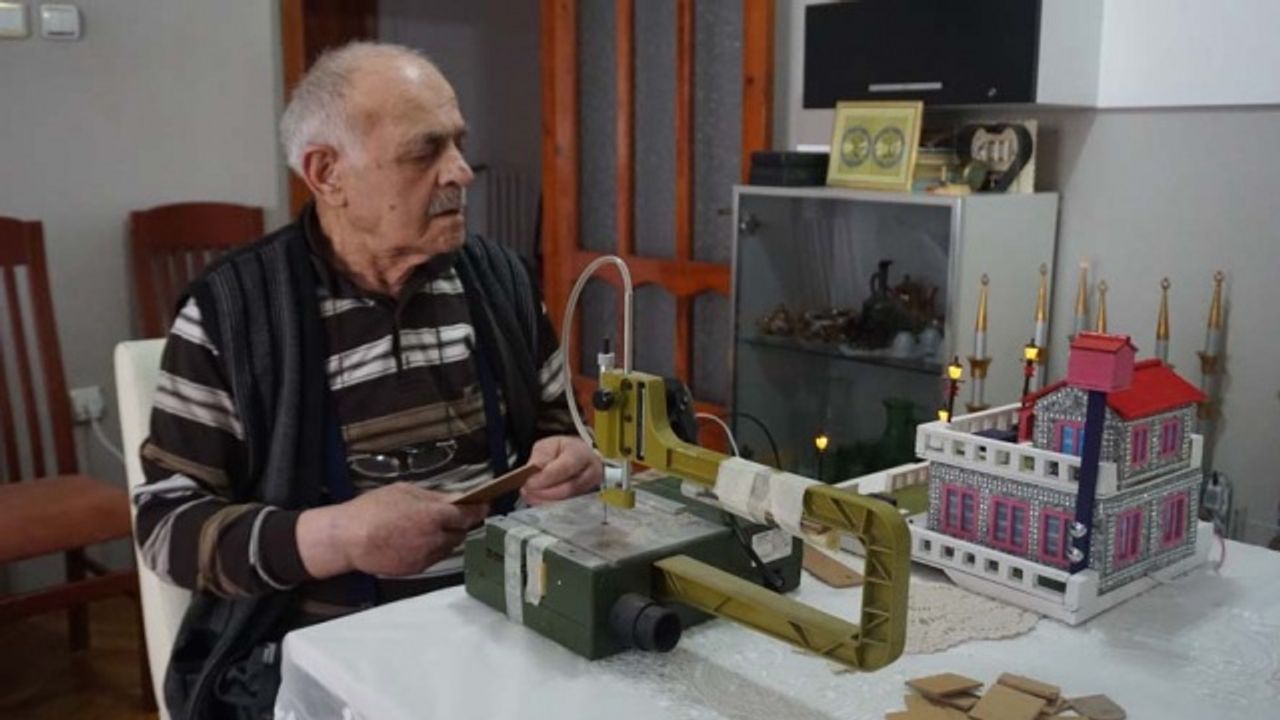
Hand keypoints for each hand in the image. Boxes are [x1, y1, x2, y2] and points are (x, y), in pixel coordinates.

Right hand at [298, 483, 487, 578]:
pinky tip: (416, 539)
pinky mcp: (418, 568)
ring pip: (448, 546)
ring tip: (427, 527)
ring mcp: (427, 555)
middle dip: (459, 523)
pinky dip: (432, 548)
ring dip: (445, 536)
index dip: (478, 510)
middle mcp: (436, 538)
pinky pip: (434, 556)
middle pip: (461, 531)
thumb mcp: (404, 492)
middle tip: (451, 515)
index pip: (468, 514)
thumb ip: (433, 497)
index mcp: (434, 515)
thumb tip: (453, 498)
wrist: (349, 539)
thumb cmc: (372, 511)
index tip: (484, 506)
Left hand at [521, 435, 602, 505]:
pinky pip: (565, 508)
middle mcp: (591, 473)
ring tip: (529, 495)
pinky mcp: (584, 502)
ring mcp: (589, 489)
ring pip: (567, 501)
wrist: (577, 458)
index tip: (529, 483)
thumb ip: (541, 458)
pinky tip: (537, 500)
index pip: (566, 467)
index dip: (546, 478)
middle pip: (568, 488)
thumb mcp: (548, 446)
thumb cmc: (562, 451)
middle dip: (544, 492)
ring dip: (544, 501)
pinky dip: (548, 505)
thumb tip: (533, 474)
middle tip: (526, 491)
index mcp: (582, 454)